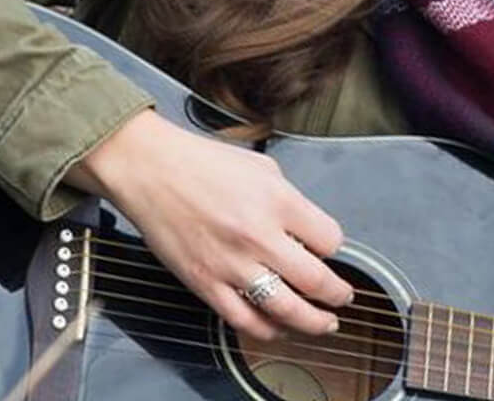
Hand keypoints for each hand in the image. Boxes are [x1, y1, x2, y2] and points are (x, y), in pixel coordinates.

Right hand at [66, 109, 353, 340]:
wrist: (151, 170)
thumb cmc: (203, 163)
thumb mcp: (262, 167)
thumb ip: (290, 200)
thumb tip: (307, 229)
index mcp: (278, 201)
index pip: (330, 239)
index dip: (334, 247)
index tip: (329, 250)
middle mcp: (259, 236)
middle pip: (316, 281)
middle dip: (337, 294)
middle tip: (343, 297)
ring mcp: (231, 264)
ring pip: (286, 309)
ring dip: (313, 322)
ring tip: (324, 324)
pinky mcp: (205, 284)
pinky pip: (244, 320)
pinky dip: (267, 330)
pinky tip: (278, 328)